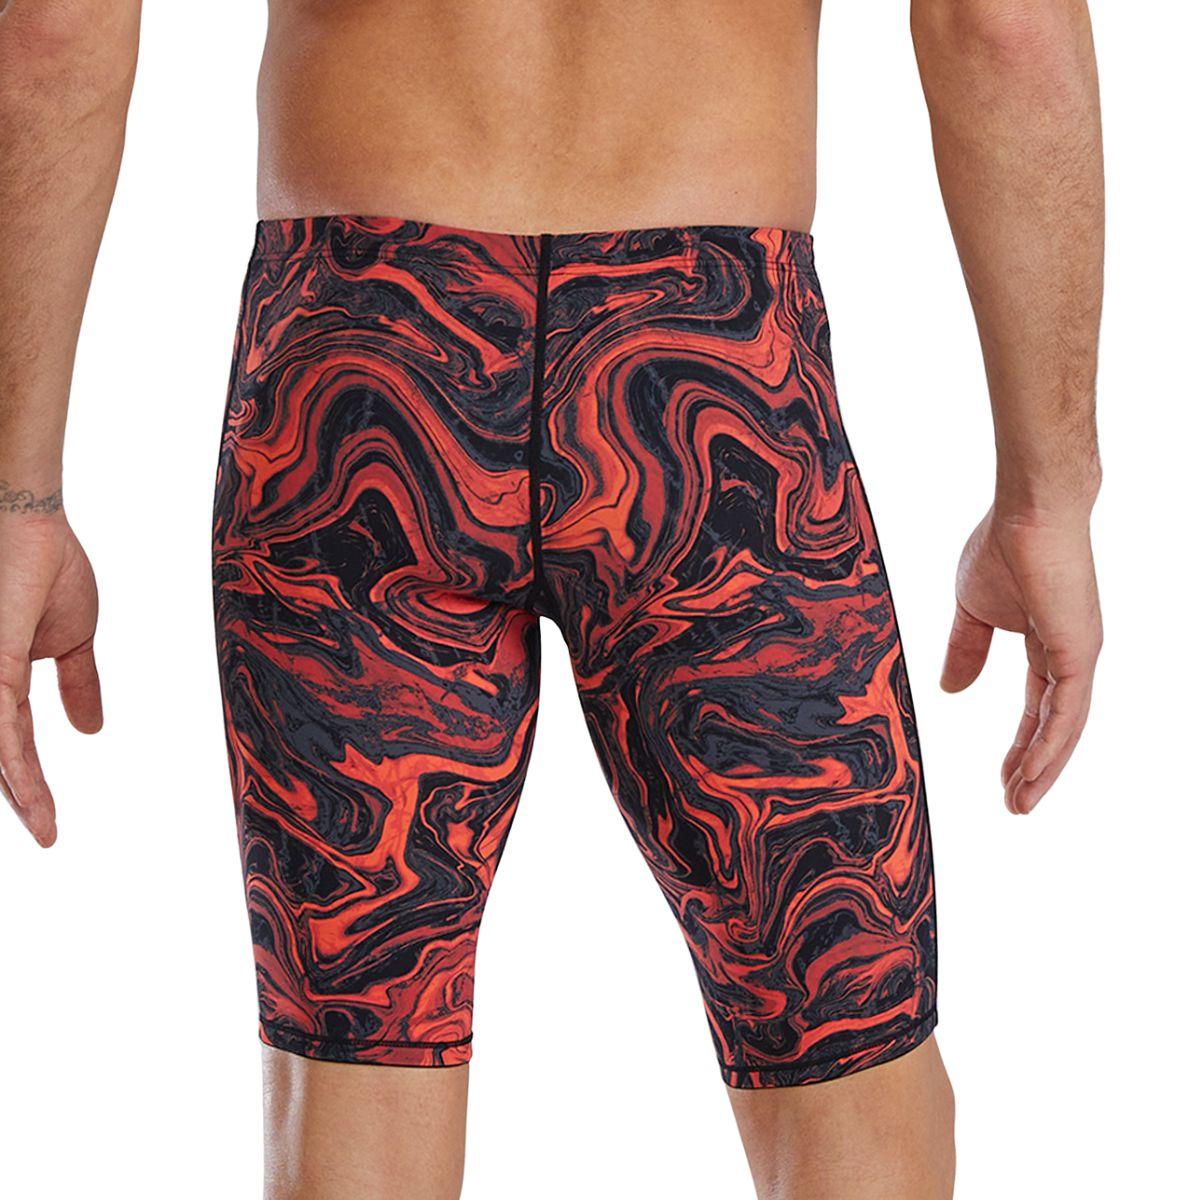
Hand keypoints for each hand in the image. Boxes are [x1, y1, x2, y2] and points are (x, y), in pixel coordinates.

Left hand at [0, 513, 101, 845]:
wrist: (30, 524)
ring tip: (42, 826)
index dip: (30, 784)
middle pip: (1, 756)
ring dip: (18, 793)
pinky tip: (29, 797)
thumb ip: (79, 684)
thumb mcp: (74, 638)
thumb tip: (92, 729)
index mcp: (3, 678)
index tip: (50, 824)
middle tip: (45, 833)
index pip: (14, 744)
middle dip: (19, 797)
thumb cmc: (46, 564)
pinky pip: (0, 732)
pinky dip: (15, 768)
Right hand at [941, 506, 1101, 813]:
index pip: (1039, 707)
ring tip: (1019, 804)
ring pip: (1065, 728)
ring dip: (1043, 769)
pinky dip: (1049, 746)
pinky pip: (1066, 712)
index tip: (1002, 777)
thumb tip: (949, 690)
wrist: (1027, 511)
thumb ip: (964, 651)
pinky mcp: (1079, 651)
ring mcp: (1078, 655)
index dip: (1020, 743)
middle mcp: (1071, 656)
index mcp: (1047, 645)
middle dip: (1033, 768)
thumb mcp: (972, 610)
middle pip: (1055, 727)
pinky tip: (1030, 773)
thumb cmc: (1002, 547)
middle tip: (1014, 805)